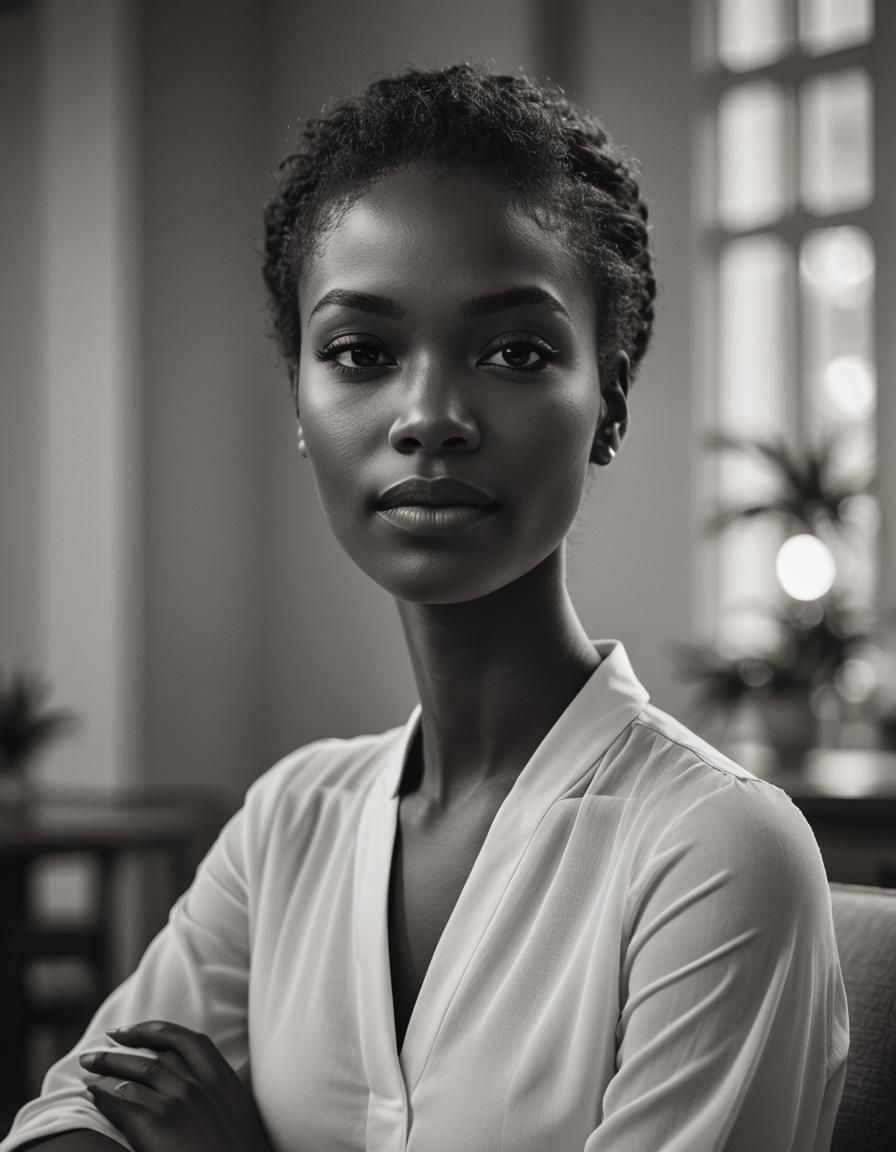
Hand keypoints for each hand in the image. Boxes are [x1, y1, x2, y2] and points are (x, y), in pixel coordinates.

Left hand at [79, 1020, 271, 1151]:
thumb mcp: (238, 1115)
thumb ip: (221, 1094)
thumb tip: (204, 1087)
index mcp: (223, 1079)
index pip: (186, 1040)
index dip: (155, 1030)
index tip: (131, 1029)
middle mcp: (198, 1084)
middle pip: (154, 1055)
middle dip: (122, 1049)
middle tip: (97, 1051)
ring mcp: (176, 1102)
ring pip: (134, 1073)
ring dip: (107, 1068)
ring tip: (88, 1069)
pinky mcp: (155, 1123)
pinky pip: (121, 1100)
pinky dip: (104, 1094)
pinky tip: (94, 1094)